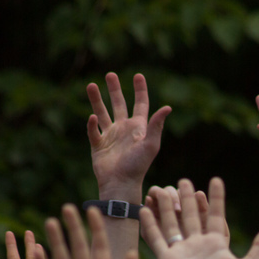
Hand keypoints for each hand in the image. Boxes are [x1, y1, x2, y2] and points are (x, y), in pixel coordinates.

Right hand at [87, 73, 171, 201]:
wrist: (121, 183)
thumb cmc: (138, 166)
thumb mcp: (150, 145)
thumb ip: (157, 125)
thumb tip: (168, 107)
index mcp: (138, 128)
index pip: (140, 104)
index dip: (140, 90)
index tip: (138, 75)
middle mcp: (124, 129)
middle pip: (119, 104)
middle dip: (115, 90)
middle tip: (110, 74)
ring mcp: (110, 137)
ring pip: (102, 113)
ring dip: (96, 100)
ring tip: (90, 85)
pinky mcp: (98, 145)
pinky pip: (93, 131)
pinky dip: (92, 124)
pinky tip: (92, 118)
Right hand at [141, 178, 258, 258]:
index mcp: (217, 245)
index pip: (216, 216)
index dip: (216, 199)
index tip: (215, 181)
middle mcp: (198, 246)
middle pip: (191, 216)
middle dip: (188, 198)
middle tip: (183, 180)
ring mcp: (181, 252)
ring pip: (172, 223)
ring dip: (167, 207)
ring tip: (162, 188)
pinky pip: (156, 239)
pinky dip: (150, 225)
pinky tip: (144, 210)